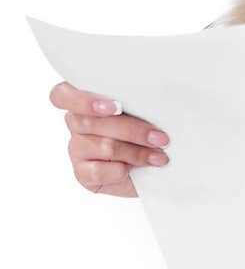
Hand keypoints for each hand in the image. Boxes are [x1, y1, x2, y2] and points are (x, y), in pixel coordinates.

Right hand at [48, 81, 170, 197]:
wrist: (152, 169)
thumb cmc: (146, 133)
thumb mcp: (143, 112)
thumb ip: (135, 103)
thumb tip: (153, 100)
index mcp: (85, 101)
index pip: (62, 95)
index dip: (83, 101)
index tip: (115, 107)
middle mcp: (76, 123)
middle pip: (90, 122)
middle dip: (132, 130)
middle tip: (160, 137)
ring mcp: (77, 149)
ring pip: (103, 146)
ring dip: (136, 152)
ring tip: (159, 156)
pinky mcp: (83, 173)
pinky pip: (99, 171)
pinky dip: (123, 170)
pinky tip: (137, 170)